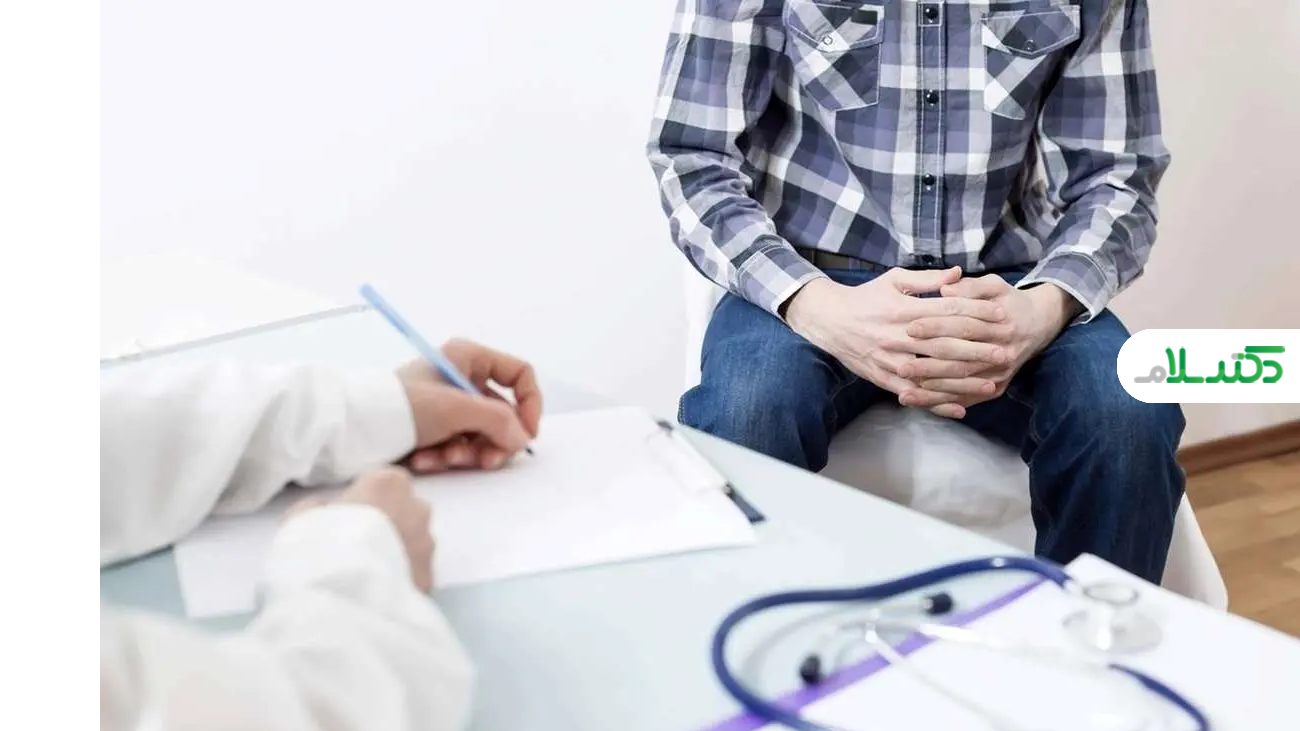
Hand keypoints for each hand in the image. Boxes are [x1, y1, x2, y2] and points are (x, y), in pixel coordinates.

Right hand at [288, 467, 434, 591]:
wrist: (345, 598)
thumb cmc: (321, 546)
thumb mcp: (301, 519)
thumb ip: (315, 508)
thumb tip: (321, 508)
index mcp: (388, 483)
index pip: (383, 482)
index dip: (364, 500)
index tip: (347, 518)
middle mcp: (418, 508)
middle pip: (405, 510)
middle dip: (388, 523)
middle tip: (358, 547)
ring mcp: (428, 544)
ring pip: (416, 542)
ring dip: (398, 552)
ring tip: (368, 574)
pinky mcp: (430, 578)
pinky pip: (415, 574)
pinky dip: (402, 580)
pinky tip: (379, 594)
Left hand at [398, 339, 543, 472]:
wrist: (352, 429)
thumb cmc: (402, 406)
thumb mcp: (455, 409)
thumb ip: (498, 421)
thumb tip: (521, 439)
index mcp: (469, 358)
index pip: (519, 374)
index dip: (530, 403)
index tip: (525, 434)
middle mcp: (462, 379)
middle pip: (502, 413)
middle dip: (492, 440)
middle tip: (483, 461)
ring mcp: (449, 406)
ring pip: (482, 435)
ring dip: (468, 452)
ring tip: (445, 458)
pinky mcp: (436, 430)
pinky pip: (459, 445)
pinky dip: (447, 456)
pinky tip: (426, 460)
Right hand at [784, 267, 1007, 417]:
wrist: (829, 320)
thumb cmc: (866, 297)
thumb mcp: (894, 279)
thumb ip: (928, 279)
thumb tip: (958, 274)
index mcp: (904, 309)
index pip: (948, 311)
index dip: (977, 313)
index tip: (1001, 316)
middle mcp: (899, 336)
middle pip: (945, 345)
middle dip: (978, 350)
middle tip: (1004, 352)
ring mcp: (891, 360)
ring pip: (933, 374)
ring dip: (963, 381)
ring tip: (991, 383)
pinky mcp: (883, 378)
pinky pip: (915, 394)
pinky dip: (937, 403)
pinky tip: (959, 409)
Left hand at [903, 276, 1078, 412]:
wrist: (1038, 325)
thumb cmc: (1008, 302)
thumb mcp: (994, 286)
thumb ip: (970, 287)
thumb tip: (945, 288)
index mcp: (1001, 324)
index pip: (964, 326)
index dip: (937, 326)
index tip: (910, 328)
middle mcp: (1003, 353)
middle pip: (961, 360)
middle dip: (929, 365)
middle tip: (901, 368)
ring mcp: (1000, 374)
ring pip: (962, 385)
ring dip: (933, 392)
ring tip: (905, 393)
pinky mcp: (996, 388)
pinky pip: (966, 398)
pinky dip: (942, 403)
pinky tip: (920, 402)